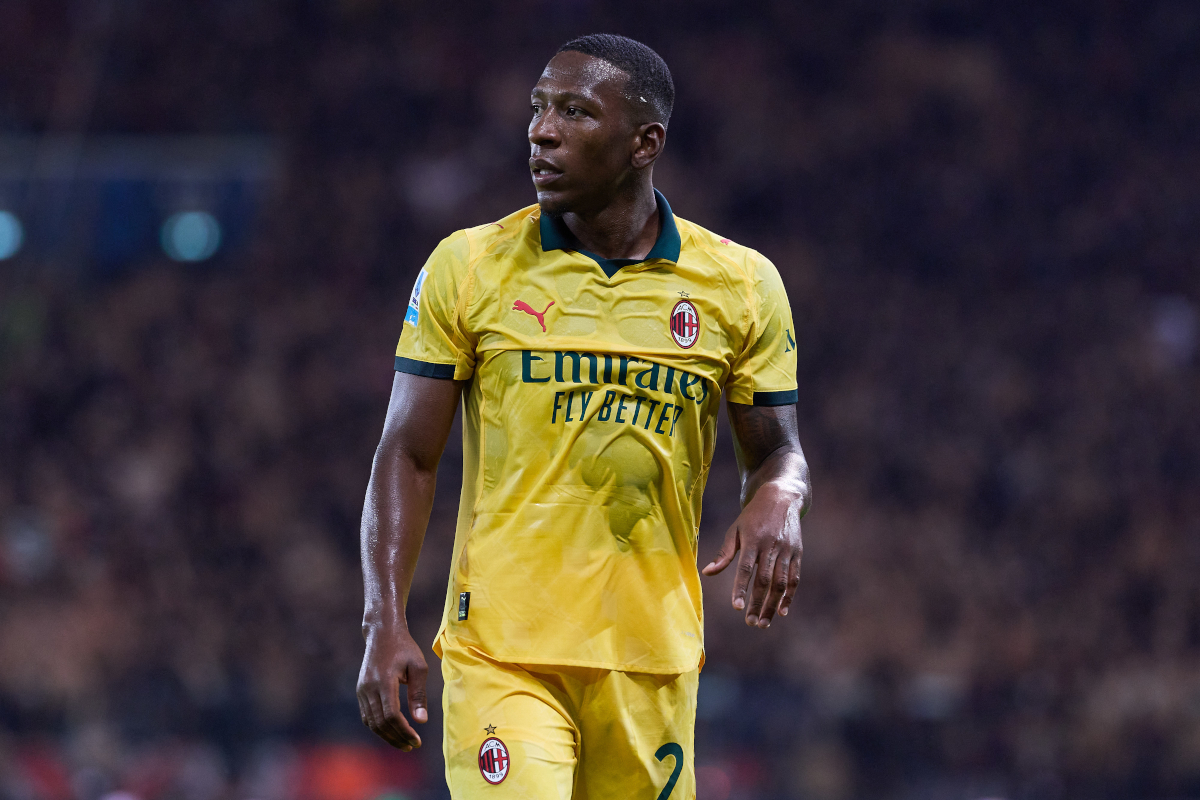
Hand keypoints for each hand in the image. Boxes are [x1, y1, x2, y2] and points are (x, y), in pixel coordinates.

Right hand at [356, 624, 428, 749]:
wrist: (382, 632)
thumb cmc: (404, 648)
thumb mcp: (418, 667)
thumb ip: (419, 694)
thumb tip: (421, 721)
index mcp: (384, 681)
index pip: (391, 715)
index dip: (403, 731)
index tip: (417, 740)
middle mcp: (369, 688)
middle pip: (380, 723)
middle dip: (396, 738)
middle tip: (412, 745)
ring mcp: (362, 690)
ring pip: (371, 722)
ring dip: (387, 736)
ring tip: (404, 743)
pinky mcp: (360, 691)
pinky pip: (367, 715)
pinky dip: (378, 727)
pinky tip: (392, 731)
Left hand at [701, 484, 802, 627]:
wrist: (781, 497)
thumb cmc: (752, 516)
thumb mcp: (735, 530)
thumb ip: (724, 553)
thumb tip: (707, 573)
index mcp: (753, 540)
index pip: (746, 569)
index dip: (741, 588)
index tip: (736, 607)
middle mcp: (771, 546)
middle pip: (765, 580)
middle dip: (758, 603)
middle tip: (750, 622)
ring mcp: (786, 550)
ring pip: (781, 583)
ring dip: (773, 605)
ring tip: (763, 622)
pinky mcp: (797, 553)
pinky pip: (794, 578)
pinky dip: (789, 596)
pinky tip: (782, 611)